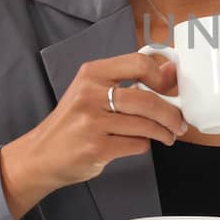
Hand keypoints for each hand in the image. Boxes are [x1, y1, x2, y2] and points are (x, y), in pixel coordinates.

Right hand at [0, 51, 186, 219]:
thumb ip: (129, 80)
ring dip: (164, 132)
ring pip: (146, 124)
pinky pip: (136, 144)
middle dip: (171, 114)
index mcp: (91, 74)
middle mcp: (90, 95)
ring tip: (167, 135)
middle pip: (147, 99)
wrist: (40, 155)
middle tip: (179, 122)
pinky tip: (141, 144)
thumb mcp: (93, 92)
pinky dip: (145, 145)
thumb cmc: (72, 123)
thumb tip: (169, 70)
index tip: (170, 89)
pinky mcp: (96, 148)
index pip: (138, 63)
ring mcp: (92, 123)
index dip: (161, 76)